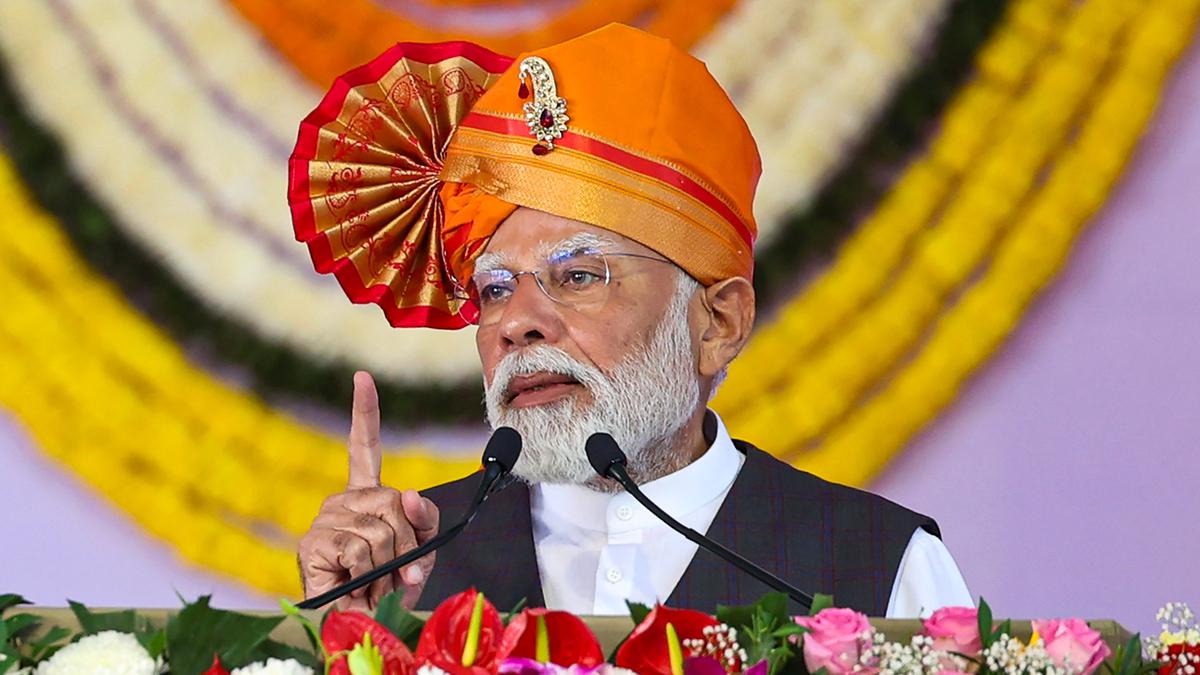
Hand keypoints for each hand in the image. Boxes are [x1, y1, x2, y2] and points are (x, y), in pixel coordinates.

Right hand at [297, 371, 439, 610]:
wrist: (356, 624)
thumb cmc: (385, 588)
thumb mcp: (419, 553)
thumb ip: (424, 522)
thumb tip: (410, 496)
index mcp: (365, 496)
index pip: (365, 447)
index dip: (365, 412)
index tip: (362, 378)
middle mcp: (342, 500)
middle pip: (396, 503)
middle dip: (407, 545)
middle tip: (393, 572)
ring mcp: (326, 517)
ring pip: (382, 531)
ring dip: (388, 566)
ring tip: (372, 581)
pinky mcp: (314, 541)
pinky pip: (361, 548)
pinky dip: (368, 572)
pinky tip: (353, 582)